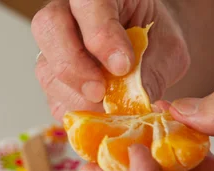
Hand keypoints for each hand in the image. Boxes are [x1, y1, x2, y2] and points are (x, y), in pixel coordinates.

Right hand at [32, 0, 188, 120]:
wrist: (148, 54)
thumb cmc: (155, 42)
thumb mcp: (167, 50)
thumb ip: (152, 69)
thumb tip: (136, 99)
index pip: (88, 3)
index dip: (101, 35)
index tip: (122, 66)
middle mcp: (67, 13)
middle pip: (49, 27)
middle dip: (73, 64)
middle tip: (99, 91)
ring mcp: (54, 46)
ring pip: (46, 67)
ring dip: (75, 95)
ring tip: (105, 109)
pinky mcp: (53, 79)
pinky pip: (53, 97)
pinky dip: (75, 111)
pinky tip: (97, 115)